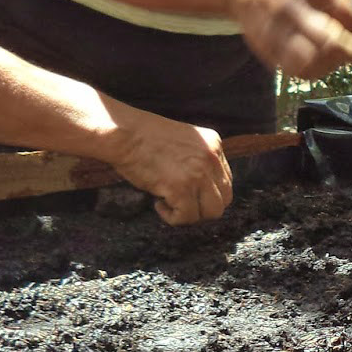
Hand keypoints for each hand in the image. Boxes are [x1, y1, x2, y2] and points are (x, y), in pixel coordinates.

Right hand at [103, 112, 232, 225]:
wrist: (125, 133)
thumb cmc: (145, 137)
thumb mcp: (184, 140)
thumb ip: (198, 158)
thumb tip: (201, 187)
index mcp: (214, 144)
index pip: (225, 181)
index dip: (207, 193)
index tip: (189, 194)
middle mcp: (212, 158)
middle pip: (224, 199)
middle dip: (203, 207)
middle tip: (181, 204)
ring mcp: (199, 173)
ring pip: (211, 213)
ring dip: (190, 215)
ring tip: (169, 203)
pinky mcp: (182, 188)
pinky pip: (187, 217)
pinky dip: (172, 217)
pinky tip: (159, 203)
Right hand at [228, 0, 351, 79]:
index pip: (346, 15)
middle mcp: (291, 7)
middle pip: (329, 41)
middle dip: (350, 52)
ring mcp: (275, 28)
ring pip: (311, 60)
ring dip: (331, 64)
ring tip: (339, 58)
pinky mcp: (264, 45)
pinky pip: (293, 68)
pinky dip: (312, 70)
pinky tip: (320, 62)